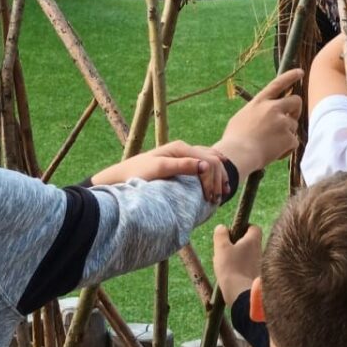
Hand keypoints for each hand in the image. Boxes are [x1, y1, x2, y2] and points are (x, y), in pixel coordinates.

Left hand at [91, 141, 228, 198]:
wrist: (123, 175)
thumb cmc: (139, 173)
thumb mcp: (160, 169)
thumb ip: (182, 166)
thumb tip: (205, 166)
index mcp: (180, 148)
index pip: (207, 160)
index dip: (213, 179)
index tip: (211, 198)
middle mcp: (184, 149)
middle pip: (212, 160)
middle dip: (218, 179)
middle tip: (218, 199)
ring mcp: (183, 155)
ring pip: (210, 161)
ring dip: (219, 177)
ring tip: (222, 194)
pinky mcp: (181, 164)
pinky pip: (204, 165)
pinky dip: (213, 174)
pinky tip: (218, 183)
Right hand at [211, 223, 262, 302]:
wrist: (241, 295)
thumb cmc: (231, 268)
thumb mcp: (221, 247)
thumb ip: (221, 234)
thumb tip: (221, 227)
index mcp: (254, 241)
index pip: (254, 227)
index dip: (243, 228)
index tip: (233, 234)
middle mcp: (260, 252)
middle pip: (249, 243)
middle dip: (236, 245)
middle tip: (225, 251)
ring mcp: (260, 266)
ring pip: (247, 257)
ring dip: (236, 258)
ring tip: (225, 266)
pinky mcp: (256, 277)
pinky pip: (247, 269)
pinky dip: (239, 270)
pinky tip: (230, 276)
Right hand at [215, 68, 304, 179]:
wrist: (237, 155)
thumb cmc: (234, 140)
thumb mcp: (240, 118)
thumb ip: (255, 114)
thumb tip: (260, 118)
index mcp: (259, 102)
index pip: (278, 84)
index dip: (290, 76)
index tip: (300, 72)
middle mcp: (273, 108)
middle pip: (296, 101)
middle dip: (296, 110)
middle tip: (290, 120)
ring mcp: (282, 122)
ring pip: (294, 126)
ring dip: (286, 135)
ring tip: (271, 145)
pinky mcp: (288, 137)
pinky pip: (294, 143)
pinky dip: (286, 150)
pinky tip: (274, 154)